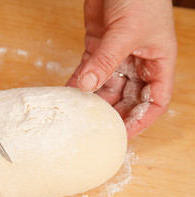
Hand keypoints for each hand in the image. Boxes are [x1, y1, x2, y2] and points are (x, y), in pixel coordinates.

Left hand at [66, 0, 176, 137]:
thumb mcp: (127, 31)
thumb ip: (106, 60)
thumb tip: (88, 86)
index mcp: (158, 62)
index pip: (155, 101)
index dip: (141, 120)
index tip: (122, 134)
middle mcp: (138, 62)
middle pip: (128, 98)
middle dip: (113, 113)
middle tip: (95, 127)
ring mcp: (117, 55)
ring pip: (106, 86)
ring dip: (92, 99)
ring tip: (77, 112)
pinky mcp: (97, 46)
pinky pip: (89, 70)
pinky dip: (79, 82)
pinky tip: (69, 93)